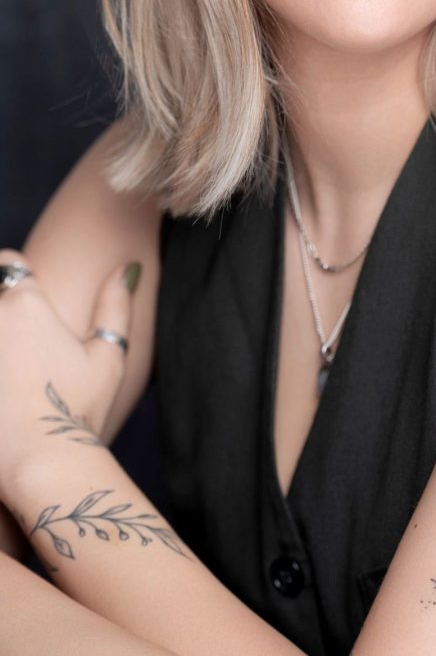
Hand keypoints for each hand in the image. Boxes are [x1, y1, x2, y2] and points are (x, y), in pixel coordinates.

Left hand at [0, 248, 139, 500]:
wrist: (40, 467)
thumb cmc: (77, 412)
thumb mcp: (107, 357)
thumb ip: (115, 306)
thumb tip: (128, 267)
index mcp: (27, 304)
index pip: (9, 262)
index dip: (14, 276)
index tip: (20, 300)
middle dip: (1, 311)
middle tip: (14, 346)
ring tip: (7, 371)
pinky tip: (0, 392)